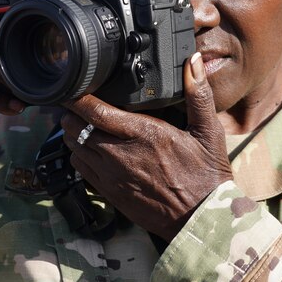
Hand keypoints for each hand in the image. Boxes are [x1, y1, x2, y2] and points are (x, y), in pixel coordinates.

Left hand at [60, 52, 231, 240]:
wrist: (201, 220)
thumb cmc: (206, 176)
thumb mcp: (208, 132)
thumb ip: (198, 94)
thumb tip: (193, 61)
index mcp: (144, 135)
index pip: (96, 112)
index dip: (78, 98)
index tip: (72, 86)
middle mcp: (122, 155)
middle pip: (77, 128)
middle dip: (73, 113)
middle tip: (76, 102)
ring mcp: (112, 177)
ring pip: (75, 148)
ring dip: (75, 134)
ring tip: (83, 123)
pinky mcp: (110, 193)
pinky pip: (81, 169)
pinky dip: (80, 155)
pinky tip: (93, 148)